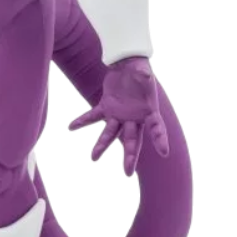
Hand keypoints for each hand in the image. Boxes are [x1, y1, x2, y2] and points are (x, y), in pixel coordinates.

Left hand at [67, 57, 167, 176]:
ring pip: (110, 133)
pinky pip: (93, 116)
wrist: (128, 64)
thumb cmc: (140, 69)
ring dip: (102, 145)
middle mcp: (134, 117)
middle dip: (130, 156)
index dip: (160, 139)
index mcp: (148, 111)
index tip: (164, 152)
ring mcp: (119, 114)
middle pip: (132, 140)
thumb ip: (143, 74)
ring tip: (93, 158)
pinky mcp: (107, 106)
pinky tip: (71, 127)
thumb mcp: (143, 71)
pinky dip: (82, 121)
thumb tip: (143, 74)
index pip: (157, 128)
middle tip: (127, 172)